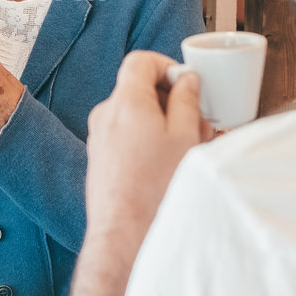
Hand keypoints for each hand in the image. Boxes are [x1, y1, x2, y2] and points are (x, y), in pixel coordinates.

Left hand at [84, 51, 211, 246]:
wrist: (124, 235)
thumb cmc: (155, 189)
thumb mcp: (184, 137)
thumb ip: (186, 101)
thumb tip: (187, 81)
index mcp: (125, 102)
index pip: (140, 61)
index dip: (166, 66)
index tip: (186, 84)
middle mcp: (105, 115)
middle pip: (138, 89)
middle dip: (170, 100)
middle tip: (197, 123)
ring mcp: (99, 137)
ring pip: (134, 115)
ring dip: (161, 123)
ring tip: (185, 148)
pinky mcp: (100, 158)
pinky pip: (125, 135)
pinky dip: (146, 139)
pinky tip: (166, 163)